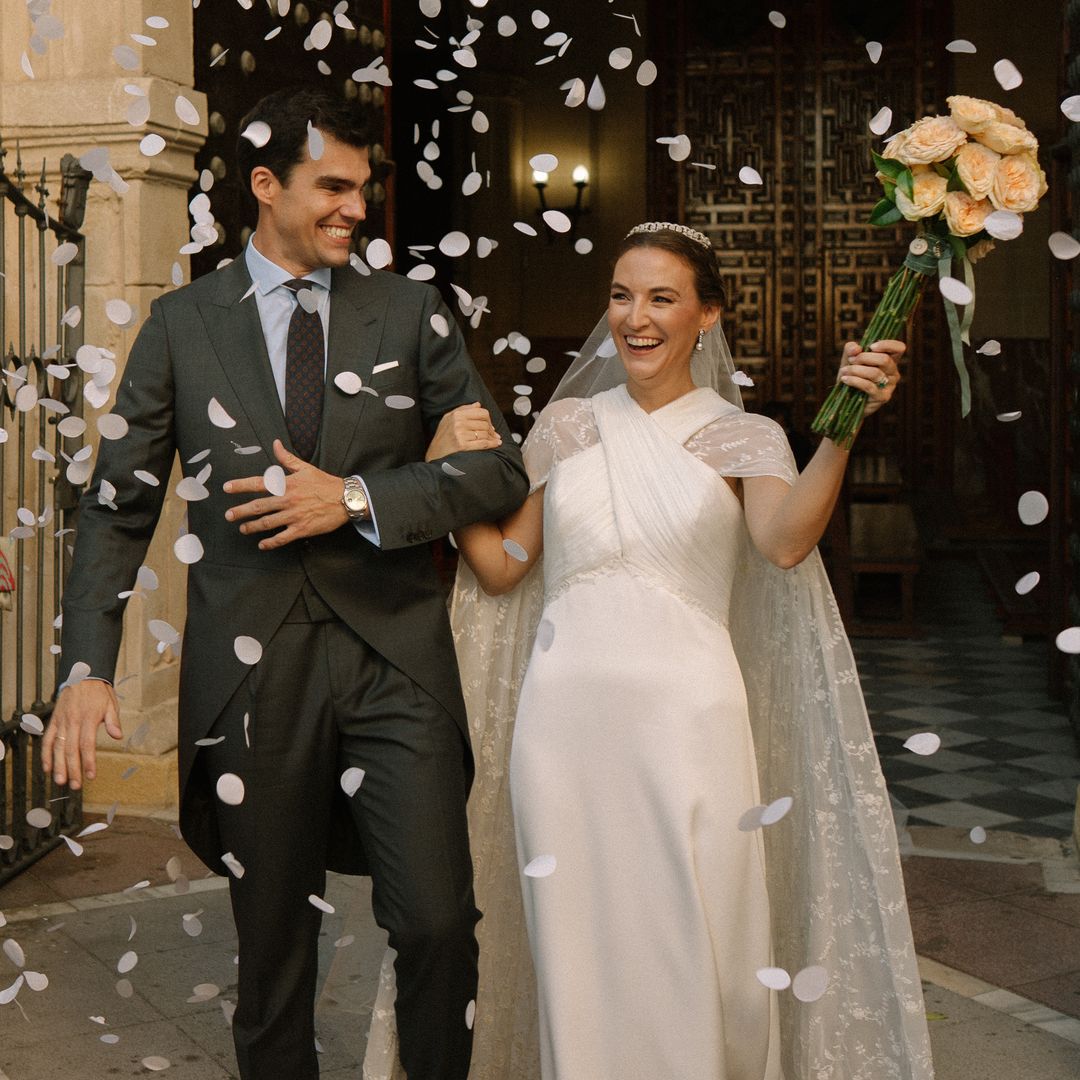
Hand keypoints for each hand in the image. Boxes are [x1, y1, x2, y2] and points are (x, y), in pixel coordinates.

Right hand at [43, 680, 122, 789]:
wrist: (82, 675)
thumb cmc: (98, 692)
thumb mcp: (111, 704)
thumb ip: (113, 721)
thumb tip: (118, 736)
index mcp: (88, 719)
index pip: (87, 745)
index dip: (88, 762)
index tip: (90, 776)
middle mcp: (72, 722)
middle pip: (70, 750)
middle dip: (73, 769)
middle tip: (75, 785)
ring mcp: (61, 722)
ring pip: (57, 747)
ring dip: (58, 766)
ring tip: (60, 780)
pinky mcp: (54, 721)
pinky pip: (47, 739)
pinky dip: (45, 754)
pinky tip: (47, 767)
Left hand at [224, 439, 348, 549]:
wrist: (346, 499)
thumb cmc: (325, 483)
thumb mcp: (306, 468)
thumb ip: (287, 458)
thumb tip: (275, 443)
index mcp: (287, 484)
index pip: (259, 483)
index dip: (241, 485)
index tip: (227, 487)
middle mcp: (288, 500)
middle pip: (259, 506)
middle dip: (241, 511)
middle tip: (228, 515)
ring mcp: (294, 516)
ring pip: (268, 523)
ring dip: (252, 526)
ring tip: (242, 528)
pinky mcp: (302, 529)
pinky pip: (283, 538)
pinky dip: (271, 542)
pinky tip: (262, 545)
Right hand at [425, 403, 500, 461]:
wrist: (434, 454)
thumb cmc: (442, 437)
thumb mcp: (448, 419)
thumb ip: (463, 409)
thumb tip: (478, 404)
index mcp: (456, 414)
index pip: (481, 412)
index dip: (489, 419)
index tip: (490, 425)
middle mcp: (458, 423)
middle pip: (484, 423)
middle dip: (492, 430)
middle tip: (494, 435)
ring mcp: (460, 434)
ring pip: (485, 433)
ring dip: (492, 438)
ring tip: (495, 440)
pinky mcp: (463, 446)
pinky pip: (483, 443)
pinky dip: (492, 444)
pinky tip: (496, 444)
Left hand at [837, 339, 903, 416]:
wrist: (846, 401)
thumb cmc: (851, 377)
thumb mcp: (849, 360)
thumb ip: (851, 349)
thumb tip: (856, 348)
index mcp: (890, 360)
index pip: (899, 348)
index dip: (887, 345)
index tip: (871, 346)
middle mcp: (893, 372)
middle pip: (884, 359)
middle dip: (864, 357)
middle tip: (851, 360)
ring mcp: (890, 386)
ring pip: (875, 373)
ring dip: (856, 370)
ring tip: (844, 371)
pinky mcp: (882, 397)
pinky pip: (869, 386)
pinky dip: (854, 381)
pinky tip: (845, 379)